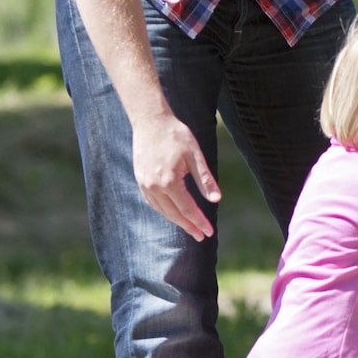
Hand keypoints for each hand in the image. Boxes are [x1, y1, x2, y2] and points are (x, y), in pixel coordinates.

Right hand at [131, 111, 219, 240]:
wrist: (151, 121)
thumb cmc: (176, 136)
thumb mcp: (195, 155)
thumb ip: (205, 179)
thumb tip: (217, 200)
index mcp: (169, 181)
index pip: (187, 209)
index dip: (199, 221)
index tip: (209, 232)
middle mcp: (154, 186)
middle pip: (173, 213)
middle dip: (188, 226)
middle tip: (200, 236)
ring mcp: (144, 184)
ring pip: (162, 210)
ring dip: (176, 220)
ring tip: (189, 227)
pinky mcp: (140, 180)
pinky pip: (152, 202)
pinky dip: (163, 210)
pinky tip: (172, 213)